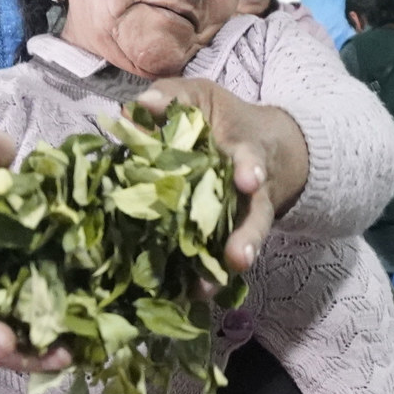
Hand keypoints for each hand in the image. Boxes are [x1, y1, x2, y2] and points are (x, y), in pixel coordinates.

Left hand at [135, 79, 308, 273]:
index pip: (249, 159)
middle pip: (253, 217)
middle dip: (246, 236)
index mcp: (242, 152)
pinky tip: (187, 296)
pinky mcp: (222, 237)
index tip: (250, 181)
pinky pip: (215, 261)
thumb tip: (136, 110)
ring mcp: (237, 219)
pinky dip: (203, 279)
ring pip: (237, 248)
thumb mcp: (199, 97)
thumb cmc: (219, 119)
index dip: (249, 169)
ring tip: (208, 288)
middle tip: (238, 257)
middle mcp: (247, 193)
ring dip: (221, 270)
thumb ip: (171, 97)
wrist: (257, 145)